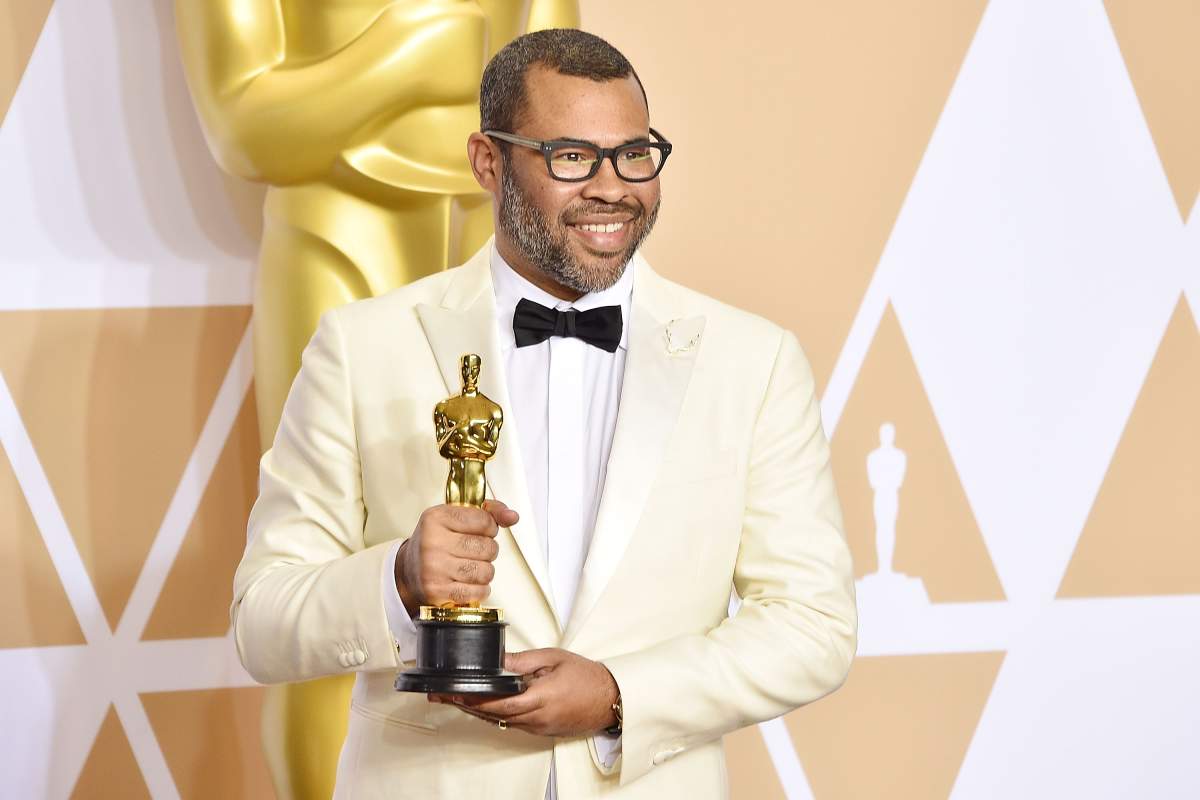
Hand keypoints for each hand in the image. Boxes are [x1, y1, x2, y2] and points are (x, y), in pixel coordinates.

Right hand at [395, 500, 517, 614]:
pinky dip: (479, 589)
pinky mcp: (437, 592)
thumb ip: (488, 512)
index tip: (481, 530)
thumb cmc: (436, 541)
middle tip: (475, 551)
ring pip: (485, 571)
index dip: (490, 527)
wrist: (407, 570)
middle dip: (489, 551)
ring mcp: (433, 568)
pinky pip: (477, 592)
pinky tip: (468, 582)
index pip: (484, 521)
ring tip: (471, 567)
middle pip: (487, 547)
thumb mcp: (455, 517)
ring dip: (485, 571)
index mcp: (436, 517)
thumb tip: (512, 517)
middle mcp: (432, 542)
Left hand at [432, 649, 619, 737]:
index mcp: (540, 698)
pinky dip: (496, 715)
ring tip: (457, 700)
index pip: (498, 703)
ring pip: (501, 721)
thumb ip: (524, 660)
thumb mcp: (554, 659)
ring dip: (478, 712)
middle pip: (494, 715)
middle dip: (466, 705)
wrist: (610, 699)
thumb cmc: (587, 677)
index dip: (473, 700)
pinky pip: (513, 724)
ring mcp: (539, 727)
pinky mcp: (542, 731)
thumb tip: (499, 660)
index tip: (454, 692)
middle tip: (443, 696)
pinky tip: (484, 707)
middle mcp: (537, 718)